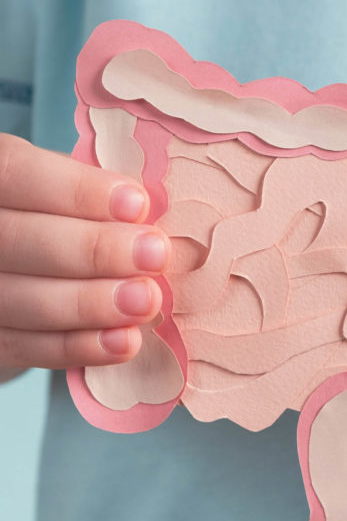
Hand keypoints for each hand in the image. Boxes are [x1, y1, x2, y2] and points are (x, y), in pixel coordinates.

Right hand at [0, 134, 169, 371]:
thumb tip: (147, 218)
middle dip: (94, 250)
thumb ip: (94, 197)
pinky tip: (124, 341)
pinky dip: (78, 347)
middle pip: (17, 240)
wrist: (20, 273)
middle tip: (155, 255)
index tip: (138, 205)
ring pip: (22, 300)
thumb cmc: (59, 218)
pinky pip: (23, 347)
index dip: (77, 191)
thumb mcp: (66, 189)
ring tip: (146, 301)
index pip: (16, 173)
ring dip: (91, 304)